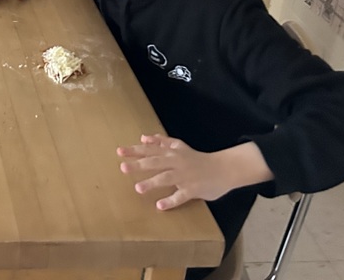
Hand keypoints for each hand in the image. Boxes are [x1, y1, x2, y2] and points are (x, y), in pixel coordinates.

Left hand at [117, 134, 233, 209]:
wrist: (224, 169)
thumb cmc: (198, 159)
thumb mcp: (180, 146)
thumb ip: (161, 142)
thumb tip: (143, 137)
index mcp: (173, 152)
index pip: (151, 150)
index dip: (135, 150)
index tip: (119, 152)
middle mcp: (177, 162)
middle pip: (156, 162)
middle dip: (139, 164)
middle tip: (123, 168)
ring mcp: (185, 176)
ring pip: (167, 178)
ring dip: (152, 183)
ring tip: (137, 188)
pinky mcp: (193, 189)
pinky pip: (181, 196)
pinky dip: (171, 201)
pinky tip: (160, 205)